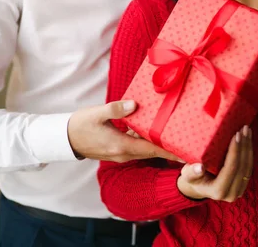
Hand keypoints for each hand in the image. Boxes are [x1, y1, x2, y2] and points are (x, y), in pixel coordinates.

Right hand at [68, 100, 182, 162]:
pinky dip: (150, 140)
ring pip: (147, 149)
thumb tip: (134, 104)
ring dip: (162, 145)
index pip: (152, 149)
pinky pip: (139, 145)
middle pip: (153, 152)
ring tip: (181, 137)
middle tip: (192, 144)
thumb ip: (115, 109)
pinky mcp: (120, 148)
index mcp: (121, 145)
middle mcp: (124, 152)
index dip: (171, 151)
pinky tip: (158, 129)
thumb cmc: (80, 125)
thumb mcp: (96, 114)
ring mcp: (122, 152)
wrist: (65, 138)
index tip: (188, 152)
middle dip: (172, 149)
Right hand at [177, 125, 252, 201]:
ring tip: (247, 130)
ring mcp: (239, 191)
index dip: (235, 151)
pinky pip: (249, 167)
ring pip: (248, 167)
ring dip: (248, 147)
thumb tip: (200, 168)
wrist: (199, 185)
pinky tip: (247, 138)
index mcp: (218, 191)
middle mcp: (231, 194)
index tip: (235, 134)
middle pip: (242, 167)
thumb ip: (192, 172)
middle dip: (244, 146)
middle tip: (244, 128)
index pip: (231, 168)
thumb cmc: (191, 176)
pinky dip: (249, 151)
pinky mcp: (242, 185)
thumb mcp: (187, 174)